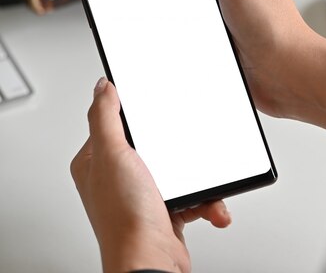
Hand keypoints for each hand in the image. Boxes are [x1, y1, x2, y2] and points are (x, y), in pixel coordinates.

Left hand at [71, 77, 230, 272]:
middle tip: (186, 153)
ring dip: (200, 182)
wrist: (151, 264)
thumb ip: (106, 117)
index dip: (138, 114)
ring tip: (205, 188)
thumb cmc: (126, 220)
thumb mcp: (112, 155)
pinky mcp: (167, 211)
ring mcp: (145, 196)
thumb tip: (102, 87)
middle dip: (181, 152)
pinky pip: (194, 195)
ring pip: (180, 171)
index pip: (116, 125)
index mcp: (97, 163)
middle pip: (156, 147)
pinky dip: (207, 201)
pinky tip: (211, 206)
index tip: (158, 106)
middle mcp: (119, 179)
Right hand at [189, 0, 323, 119]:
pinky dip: (200, 44)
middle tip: (196, 9)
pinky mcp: (231, 47)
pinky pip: (204, 40)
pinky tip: (203, 49)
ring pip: (198, 17)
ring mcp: (236, 22)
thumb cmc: (272, 25)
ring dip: (194, 26)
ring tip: (205, 33)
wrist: (287, 74)